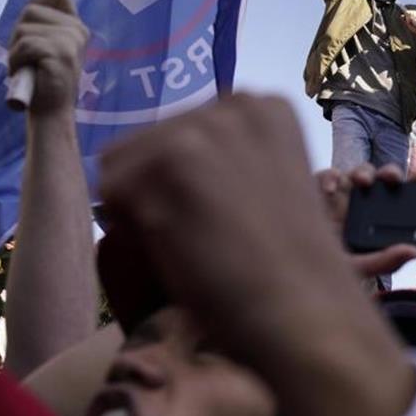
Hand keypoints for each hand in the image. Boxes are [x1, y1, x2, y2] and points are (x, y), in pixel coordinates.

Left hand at [6, 0, 88, 116]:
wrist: (52, 111)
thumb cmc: (44, 79)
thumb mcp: (46, 44)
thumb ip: (45, 20)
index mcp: (77, 26)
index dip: (41, 2)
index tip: (37, 19)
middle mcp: (77, 30)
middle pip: (31, 10)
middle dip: (20, 34)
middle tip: (29, 57)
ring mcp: (70, 41)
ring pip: (24, 29)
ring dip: (17, 51)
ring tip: (29, 67)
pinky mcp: (60, 52)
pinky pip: (24, 45)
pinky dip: (18, 61)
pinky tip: (28, 74)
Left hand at [100, 94, 364, 358]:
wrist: (305, 311)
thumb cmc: (292, 269)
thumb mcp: (270, 187)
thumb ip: (228, 163)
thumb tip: (160, 166)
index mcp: (265, 107)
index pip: (183, 132)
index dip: (186, 184)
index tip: (225, 219)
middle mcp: (233, 104)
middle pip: (148, 144)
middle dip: (160, 193)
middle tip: (206, 238)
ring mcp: (202, 128)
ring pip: (123, 169)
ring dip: (144, 212)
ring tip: (195, 244)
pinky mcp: (170, 160)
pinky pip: (110, 196)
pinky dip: (132, 232)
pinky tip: (182, 251)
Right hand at [316, 162, 415, 278]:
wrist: (299, 265)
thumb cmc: (329, 266)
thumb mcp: (359, 268)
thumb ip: (385, 261)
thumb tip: (414, 252)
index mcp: (378, 219)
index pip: (401, 196)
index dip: (413, 182)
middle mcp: (362, 203)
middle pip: (382, 179)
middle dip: (390, 172)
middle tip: (392, 178)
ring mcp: (340, 194)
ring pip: (358, 172)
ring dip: (364, 172)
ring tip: (364, 181)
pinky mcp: (317, 190)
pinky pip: (326, 175)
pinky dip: (330, 177)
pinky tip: (331, 189)